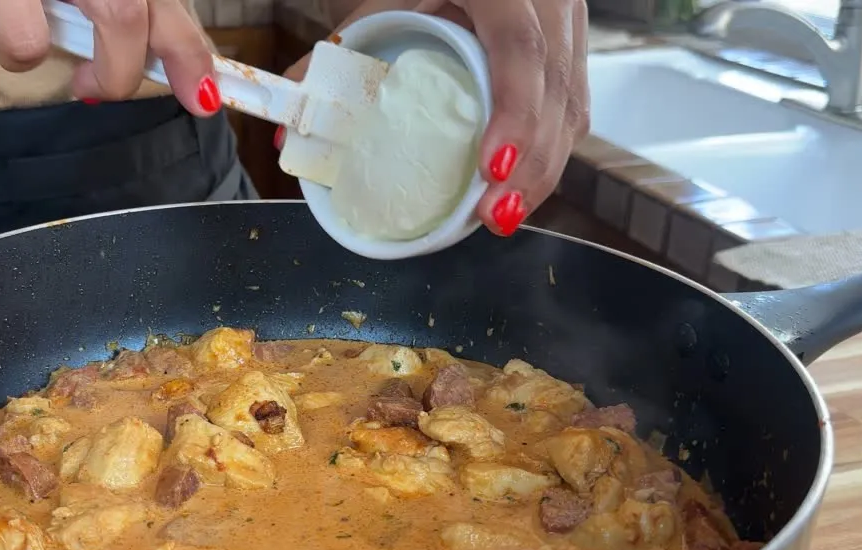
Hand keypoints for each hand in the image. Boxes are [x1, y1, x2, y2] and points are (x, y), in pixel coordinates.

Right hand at [0, 0, 221, 114]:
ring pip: (25, 49)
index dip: (186, 52)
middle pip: (117, 14)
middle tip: (97, 85)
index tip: (203, 99)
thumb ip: (152, 17)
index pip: (156, 2)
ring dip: (24, 53)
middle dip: (114, 71)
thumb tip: (199, 88)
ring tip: (16, 18)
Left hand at [282, 0, 588, 235]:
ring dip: (543, 167)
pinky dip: (548, 148)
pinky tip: (519, 185)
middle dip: (531, 164)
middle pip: (556, 91)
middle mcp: (549, 0)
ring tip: (503, 214)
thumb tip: (287, 135)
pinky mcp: (574, 41)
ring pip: (573, 103)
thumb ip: (337, 57)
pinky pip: (573, 102)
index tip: (491, 169)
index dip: (514, 114)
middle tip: (493, 216)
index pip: (522, 50)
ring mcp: (569, 19)